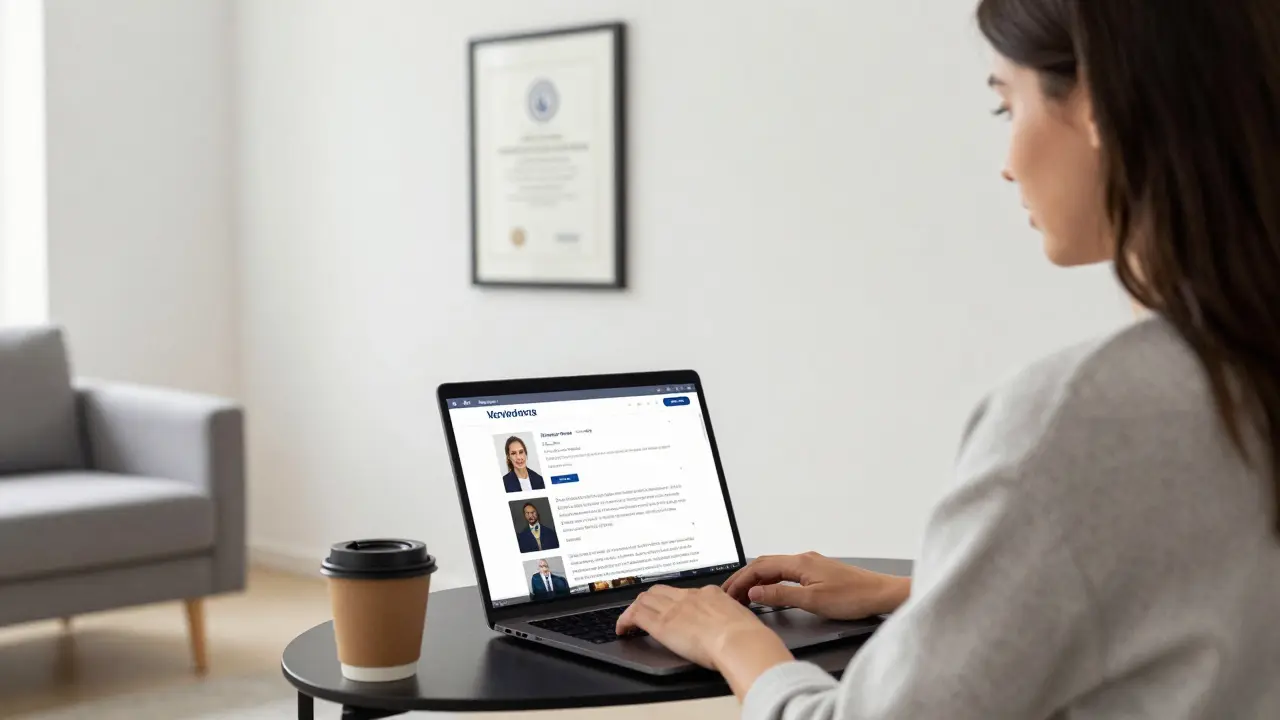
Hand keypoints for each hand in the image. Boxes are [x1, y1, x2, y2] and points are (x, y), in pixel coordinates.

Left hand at [616, 585, 793, 697]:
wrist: (741, 641)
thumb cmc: (747, 636)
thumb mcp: (742, 619)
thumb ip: (732, 619)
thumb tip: (735, 626)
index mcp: (710, 594)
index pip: (684, 592)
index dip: (673, 600)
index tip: (672, 608)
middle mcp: (689, 597)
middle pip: (660, 590)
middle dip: (649, 599)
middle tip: (645, 610)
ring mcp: (674, 609)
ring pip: (645, 599)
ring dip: (635, 608)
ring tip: (631, 620)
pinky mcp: (662, 624)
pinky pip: (636, 616)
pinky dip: (625, 620)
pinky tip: (622, 629)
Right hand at [722, 552, 910, 620]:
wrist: (881, 594)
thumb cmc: (854, 597)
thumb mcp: (812, 601)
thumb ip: (781, 595)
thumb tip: (756, 591)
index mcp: (800, 562)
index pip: (760, 567)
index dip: (741, 579)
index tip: (729, 592)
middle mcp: (804, 559)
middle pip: (765, 563)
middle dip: (744, 577)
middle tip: (729, 592)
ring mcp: (811, 564)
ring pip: (775, 567)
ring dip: (756, 578)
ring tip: (744, 593)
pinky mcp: (818, 572)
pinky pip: (786, 572)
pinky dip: (770, 579)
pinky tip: (768, 590)